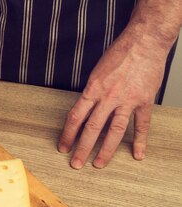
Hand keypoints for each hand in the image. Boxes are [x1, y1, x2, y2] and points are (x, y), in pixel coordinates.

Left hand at [57, 28, 167, 168]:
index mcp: (93, 89)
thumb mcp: (96, 73)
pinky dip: (140, 140)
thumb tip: (84, 113)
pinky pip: (141, 124)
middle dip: (82, 148)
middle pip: (92, 128)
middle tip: (76, 164)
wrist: (145, 41)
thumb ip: (91, 93)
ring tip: (99, 164)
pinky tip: (137, 154)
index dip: (68, 134)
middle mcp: (109, 96)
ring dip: (106, 150)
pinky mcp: (145, 101)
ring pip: (114, 130)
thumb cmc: (119, 54)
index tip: (63, 147)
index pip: (75, 117)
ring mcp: (127, 100)